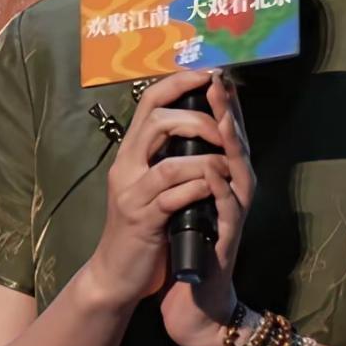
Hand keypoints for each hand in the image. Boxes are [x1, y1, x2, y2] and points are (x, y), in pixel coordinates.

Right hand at [85, 69, 244, 309]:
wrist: (116, 273)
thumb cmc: (142, 226)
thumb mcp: (150, 183)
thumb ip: (166, 155)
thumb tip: (197, 122)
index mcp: (131, 153)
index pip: (149, 101)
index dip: (178, 82)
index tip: (207, 73)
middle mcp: (126, 167)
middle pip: (158, 122)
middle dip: (198, 119)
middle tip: (224, 130)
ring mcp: (132, 195)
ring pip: (171, 164)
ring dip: (207, 161)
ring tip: (229, 165)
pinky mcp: (144, 222)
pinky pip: (174, 198)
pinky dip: (199, 191)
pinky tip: (214, 191)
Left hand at [159, 71, 254, 345]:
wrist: (194, 298)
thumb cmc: (190, 246)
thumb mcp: (186, 198)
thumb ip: (188, 168)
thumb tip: (177, 132)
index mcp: (222, 178)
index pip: (223, 132)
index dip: (218, 102)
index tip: (208, 70)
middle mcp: (234, 190)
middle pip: (236, 142)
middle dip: (228, 110)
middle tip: (220, 80)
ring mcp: (233, 213)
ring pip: (237, 170)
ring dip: (230, 142)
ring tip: (221, 116)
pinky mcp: (226, 238)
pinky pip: (226, 209)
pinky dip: (219, 189)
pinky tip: (212, 172)